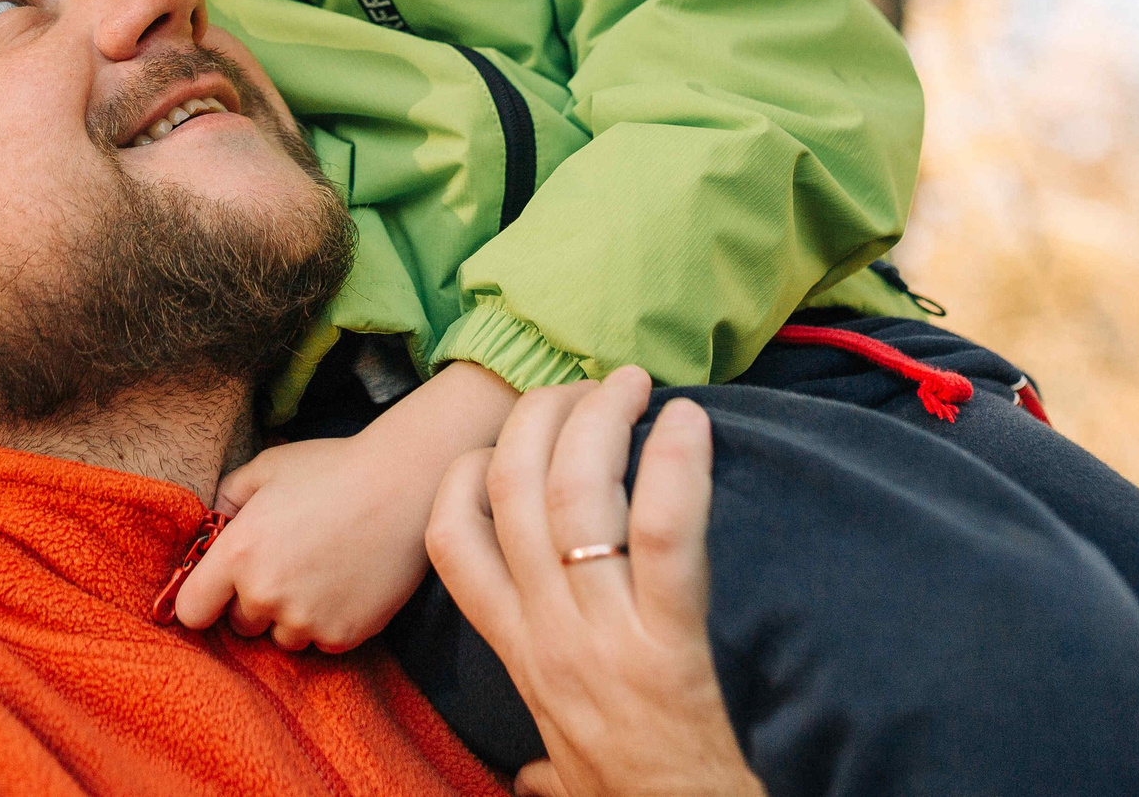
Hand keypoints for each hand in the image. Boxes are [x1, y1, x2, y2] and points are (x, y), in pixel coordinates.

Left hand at [172, 360, 517, 651]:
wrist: (403, 487)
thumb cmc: (331, 469)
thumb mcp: (266, 468)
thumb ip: (227, 498)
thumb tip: (211, 525)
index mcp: (238, 554)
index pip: (190, 611)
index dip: (202, 599)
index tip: (217, 589)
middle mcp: (266, 595)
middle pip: (239, 625)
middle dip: (253, 601)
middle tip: (286, 564)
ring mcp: (306, 620)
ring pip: (281, 637)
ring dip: (291, 615)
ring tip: (319, 570)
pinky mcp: (343, 636)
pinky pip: (320, 642)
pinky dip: (327, 620)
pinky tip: (344, 582)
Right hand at [426, 368, 760, 796]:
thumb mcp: (562, 774)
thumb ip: (538, 764)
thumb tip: (529, 782)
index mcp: (516, 652)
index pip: (450, 538)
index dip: (466, 469)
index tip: (507, 440)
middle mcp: (545, 634)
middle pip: (511, 490)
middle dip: (537, 417)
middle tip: (581, 385)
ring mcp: (601, 636)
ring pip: (573, 496)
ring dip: (598, 421)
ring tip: (631, 382)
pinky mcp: (668, 644)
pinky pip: (663, 535)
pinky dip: (675, 467)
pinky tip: (688, 423)